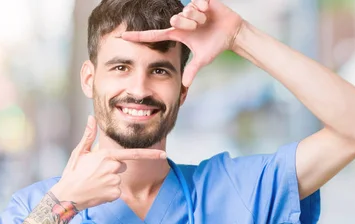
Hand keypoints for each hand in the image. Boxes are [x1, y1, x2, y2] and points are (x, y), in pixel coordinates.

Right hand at [50, 116, 166, 210]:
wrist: (67, 195)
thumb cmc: (73, 173)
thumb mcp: (80, 152)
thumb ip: (89, 135)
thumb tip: (91, 118)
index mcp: (107, 155)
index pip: (133, 153)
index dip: (150, 154)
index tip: (163, 155)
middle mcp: (113, 167)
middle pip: (122, 166)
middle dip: (113, 169)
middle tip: (95, 173)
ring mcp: (115, 181)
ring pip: (119, 179)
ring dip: (110, 181)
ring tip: (95, 182)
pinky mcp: (115, 194)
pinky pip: (117, 191)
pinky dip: (109, 192)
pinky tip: (98, 191)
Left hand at [121, 0, 242, 86]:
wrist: (232, 33)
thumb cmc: (215, 45)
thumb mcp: (202, 59)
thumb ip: (192, 70)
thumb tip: (185, 85)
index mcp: (177, 33)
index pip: (154, 35)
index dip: (138, 36)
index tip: (122, 36)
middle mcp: (181, 20)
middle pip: (174, 19)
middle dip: (187, 24)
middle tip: (198, 27)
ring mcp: (190, 10)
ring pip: (187, 10)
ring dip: (198, 17)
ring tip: (206, 20)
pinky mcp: (201, 0)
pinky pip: (197, 1)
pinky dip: (204, 7)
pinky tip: (209, 10)